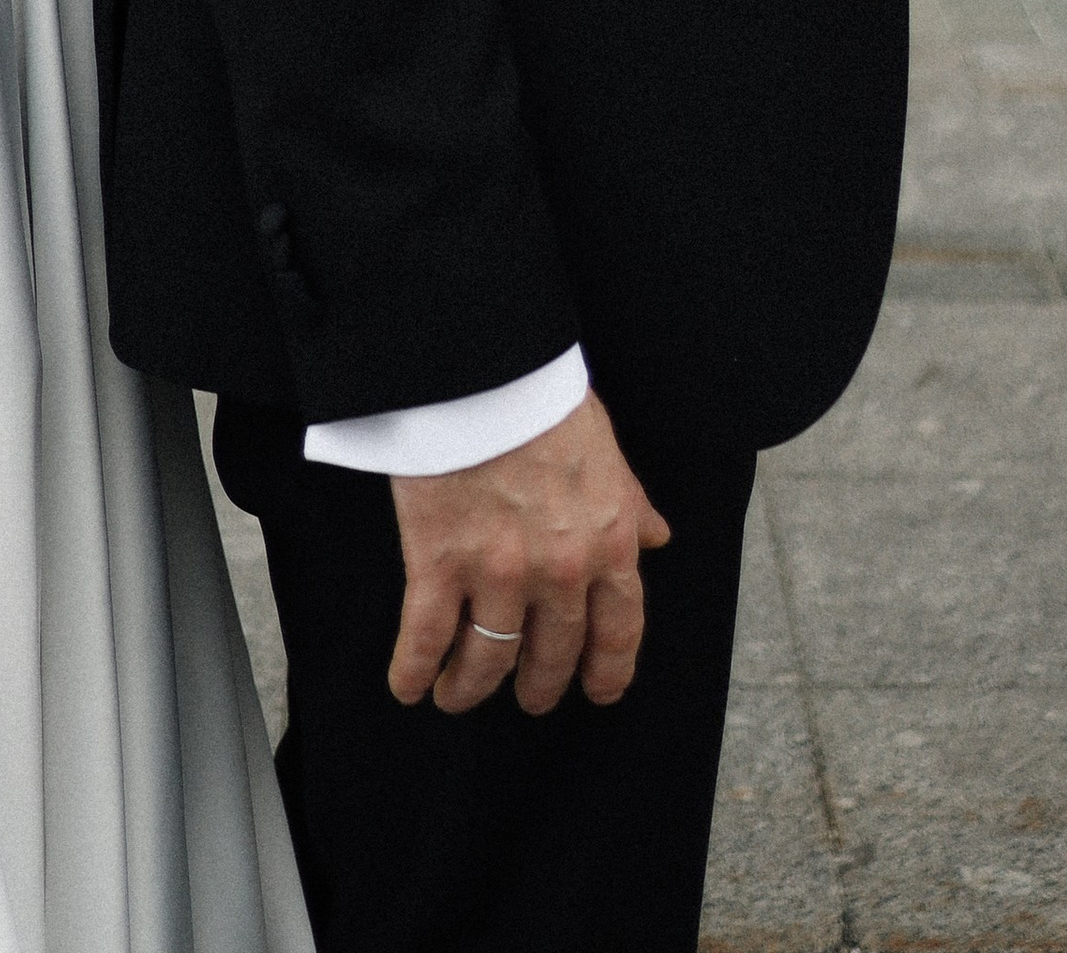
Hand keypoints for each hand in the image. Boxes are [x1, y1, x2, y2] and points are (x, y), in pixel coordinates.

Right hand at [388, 394, 668, 717]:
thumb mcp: (606, 449)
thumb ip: (631, 502)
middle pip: (553, 654)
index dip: (609, 672)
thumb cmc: (544, 397)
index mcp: (608, 543)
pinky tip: (408, 686)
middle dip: (541, 686)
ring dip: (472, 687)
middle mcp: (559, 572)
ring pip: (488, 658)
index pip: (619, 631)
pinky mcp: (437, 561)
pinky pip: (425, 635)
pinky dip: (414, 669)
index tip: (599, 692)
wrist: (483, 368)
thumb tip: (658, 536)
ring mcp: (496, 572)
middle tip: (530, 698)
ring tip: (459, 695)